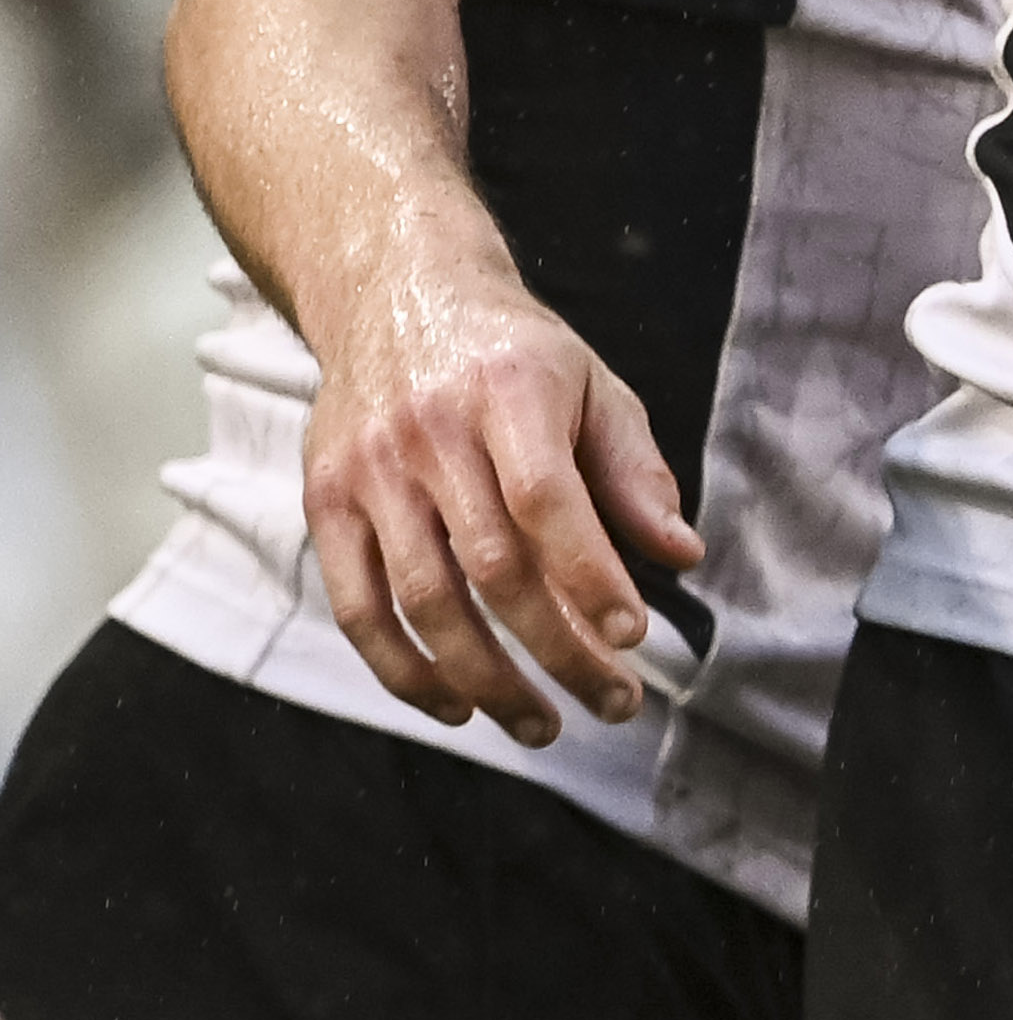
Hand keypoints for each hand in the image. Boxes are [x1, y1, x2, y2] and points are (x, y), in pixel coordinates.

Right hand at [299, 252, 699, 748]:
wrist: (392, 295)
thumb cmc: (511, 353)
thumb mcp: (592, 385)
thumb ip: (635, 473)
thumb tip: (681, 555)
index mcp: (507, 393)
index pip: (545, 499)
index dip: (589, 574)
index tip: (634, 635)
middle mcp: (428, 434)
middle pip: (489, 565)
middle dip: (556, 648)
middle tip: (612, 702)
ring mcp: (367, 473)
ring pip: (421, 600)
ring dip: (484, 679)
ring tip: (542, 724)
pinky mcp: (324, 503)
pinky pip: (356, 607)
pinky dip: (404, 669)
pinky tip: (456, 706)